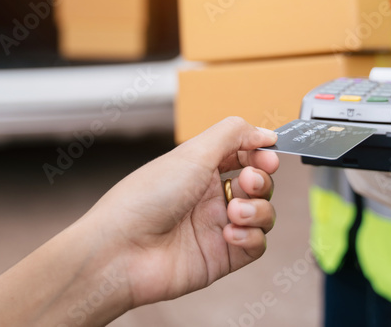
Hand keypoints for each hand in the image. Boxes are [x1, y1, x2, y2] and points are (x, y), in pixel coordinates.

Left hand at [85, 117, 278, 309]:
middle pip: (259, 184)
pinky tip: (230, 234)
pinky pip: (257, 245)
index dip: (260, 153)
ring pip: (262, 214)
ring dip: (258, 209)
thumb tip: (265, 133)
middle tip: (249, 181)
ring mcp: (216, 227)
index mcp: (199, 167)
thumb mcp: (192, 153)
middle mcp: (209, 196)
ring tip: (234, 212)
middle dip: (262, 180)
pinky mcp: (222, 257)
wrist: (122, 250)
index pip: (243, 154)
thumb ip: (233, 135)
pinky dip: (251, 237)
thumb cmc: (146, 197)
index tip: (267, 155)